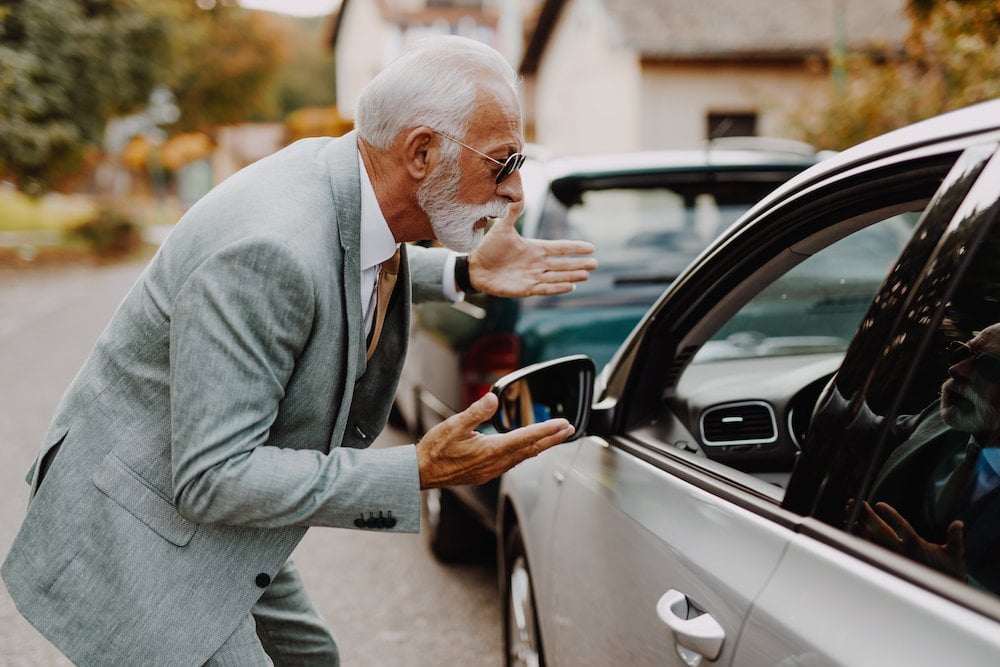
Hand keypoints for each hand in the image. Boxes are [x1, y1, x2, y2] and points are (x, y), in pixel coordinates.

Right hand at [416, 392, 574, 488]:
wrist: (420, 473)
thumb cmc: (434, 450)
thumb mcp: (453, 425)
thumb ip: (475, 412)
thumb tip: (492, 399)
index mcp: (490, 450)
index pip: (525, 437)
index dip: (546, 430)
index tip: (563, 424)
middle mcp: (495, 463)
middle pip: (531, 449)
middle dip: (552, 439)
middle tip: (569, 429)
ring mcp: (492, 471)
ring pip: (524, 457)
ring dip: (541, 446)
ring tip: (555, 437)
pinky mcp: (487, 473)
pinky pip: (513, 463)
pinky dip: (527, 453)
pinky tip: (528, 449)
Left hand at [468, 204, 596, 296]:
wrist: (475, 266)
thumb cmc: (488, 247)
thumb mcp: (502, 227)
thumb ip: (512, 212)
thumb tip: (516, 192)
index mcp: (534, 248)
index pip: (559, 247)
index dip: (574, 248)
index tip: (591, 248)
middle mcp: (536, 263)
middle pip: (562, 264)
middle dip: (578, 264)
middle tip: (595, 264)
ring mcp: (532, 276)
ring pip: (556, 276)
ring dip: (571, 276)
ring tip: (586, 275)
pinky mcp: (525, 289)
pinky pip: (545, 288)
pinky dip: (557, 288)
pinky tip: (570, 286)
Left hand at [856, 501, 966, 579]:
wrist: (942, 593)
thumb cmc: (949, 570)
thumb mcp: (954, 554)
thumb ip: (955, 538)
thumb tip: (958, 523)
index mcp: (916, 547)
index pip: (901, 528)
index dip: (890, 516)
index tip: (879, 504)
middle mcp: (901, 552)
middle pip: (880, 531)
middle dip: (868, 516)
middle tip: (857, 502)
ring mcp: (891, 557)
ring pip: (871, 539)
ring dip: (859, 524)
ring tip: (849, 510)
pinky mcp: (886, 561)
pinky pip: (868, 547)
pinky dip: (858, 536)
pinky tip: (850, 525)